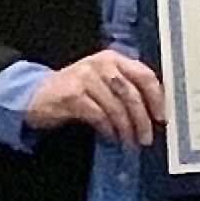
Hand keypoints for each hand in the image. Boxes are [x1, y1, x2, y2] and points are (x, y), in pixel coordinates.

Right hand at [23, 49, 163, 146]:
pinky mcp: (72, 95)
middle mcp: (101, 64)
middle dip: (142, 119)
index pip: (144, 74)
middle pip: (131, 93)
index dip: (156, 98)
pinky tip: (111, 136)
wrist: (38, 94)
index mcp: (113, 58)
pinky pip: (98, 115)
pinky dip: (108, 129)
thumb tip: (152, 112)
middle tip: (146, 137)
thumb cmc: (77, 90)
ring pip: (116, 106)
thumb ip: (125, 88)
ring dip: (126, 128)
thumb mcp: (102, 81)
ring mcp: (85, 78)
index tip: (161, 117)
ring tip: (129, 141)